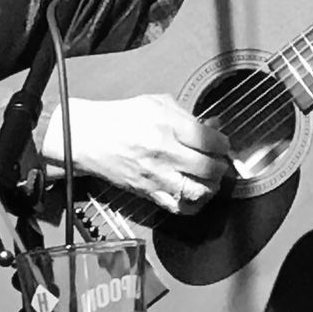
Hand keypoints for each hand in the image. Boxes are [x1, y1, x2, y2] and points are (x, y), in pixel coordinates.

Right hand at [42, 94, 231, 214]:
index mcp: (168, 126)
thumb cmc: (121, 118)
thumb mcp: (157, 104)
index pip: (211, 141)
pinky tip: (195, 194)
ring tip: (209, 178)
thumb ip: (188, 116)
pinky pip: (178, 207)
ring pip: (198, 192)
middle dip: (221, 166)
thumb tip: (213, 126)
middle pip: (209, 168)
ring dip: (211, 187)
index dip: (223, 143)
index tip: (221, 143)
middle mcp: (164, 153)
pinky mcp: (148, 193)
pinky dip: (193, 204)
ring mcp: (156, 176)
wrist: (89, 138)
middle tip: (219, 161)